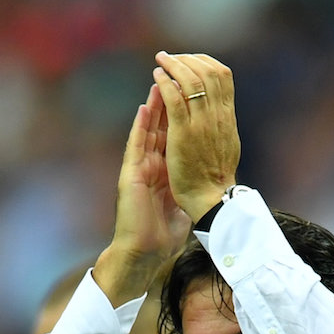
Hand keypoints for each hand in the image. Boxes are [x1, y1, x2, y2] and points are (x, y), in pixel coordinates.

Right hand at [94, 84, 192, 306]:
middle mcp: (150, 168)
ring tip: (159, 83)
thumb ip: (185, 192)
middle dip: (168, 105)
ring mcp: (139, 170)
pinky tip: (145, 108)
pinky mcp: (131, 176)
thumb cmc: (162, 237)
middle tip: (173, 80)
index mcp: (162, 174)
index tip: (190, 99)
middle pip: (160, 130)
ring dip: (153, 108)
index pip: (172, 140)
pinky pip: (136, 146)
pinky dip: (141, 127)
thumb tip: (202, 186)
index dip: (180, 119)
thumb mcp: (179, 208)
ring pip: (147, 132)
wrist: (144, 254)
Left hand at [152, 52, 240, 221]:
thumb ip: (221, 126)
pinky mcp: (184, 134)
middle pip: (207, 74)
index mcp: (227, 118)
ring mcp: (201, 124)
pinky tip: (157, 77)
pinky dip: (165, 84)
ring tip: (162, 60)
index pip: (222, 77)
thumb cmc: (216, 180)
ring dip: (174, 66)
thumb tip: (218, 112)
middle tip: (171, 57)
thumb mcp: (227, 145)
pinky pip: (175, 100)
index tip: (191, 61)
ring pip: (190, 82)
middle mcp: (217, 117)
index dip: (205, 64)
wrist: (212, 201)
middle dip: (188, 60)